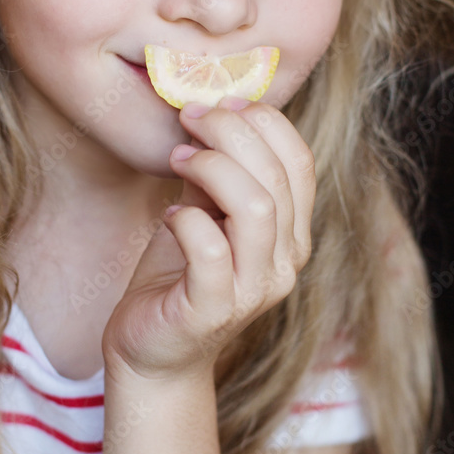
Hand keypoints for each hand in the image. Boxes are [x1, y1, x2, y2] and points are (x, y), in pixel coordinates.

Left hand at [101, 97, 315, 383]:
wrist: (152, 350)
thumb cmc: (178, 275)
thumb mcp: (203, 211)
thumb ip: (216, 172)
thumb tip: (211, 114)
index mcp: (292, 233)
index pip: (301, 161)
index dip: (263, 121)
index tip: (219, 103)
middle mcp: (286, 262)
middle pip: (277, 177)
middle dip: (229, 132)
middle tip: (189, 119)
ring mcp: (254, 290)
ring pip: (256, 208)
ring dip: (211, 168)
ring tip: (177, 160)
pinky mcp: (214, 310)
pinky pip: (211, 250)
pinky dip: (186, 220)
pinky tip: (167, 215)